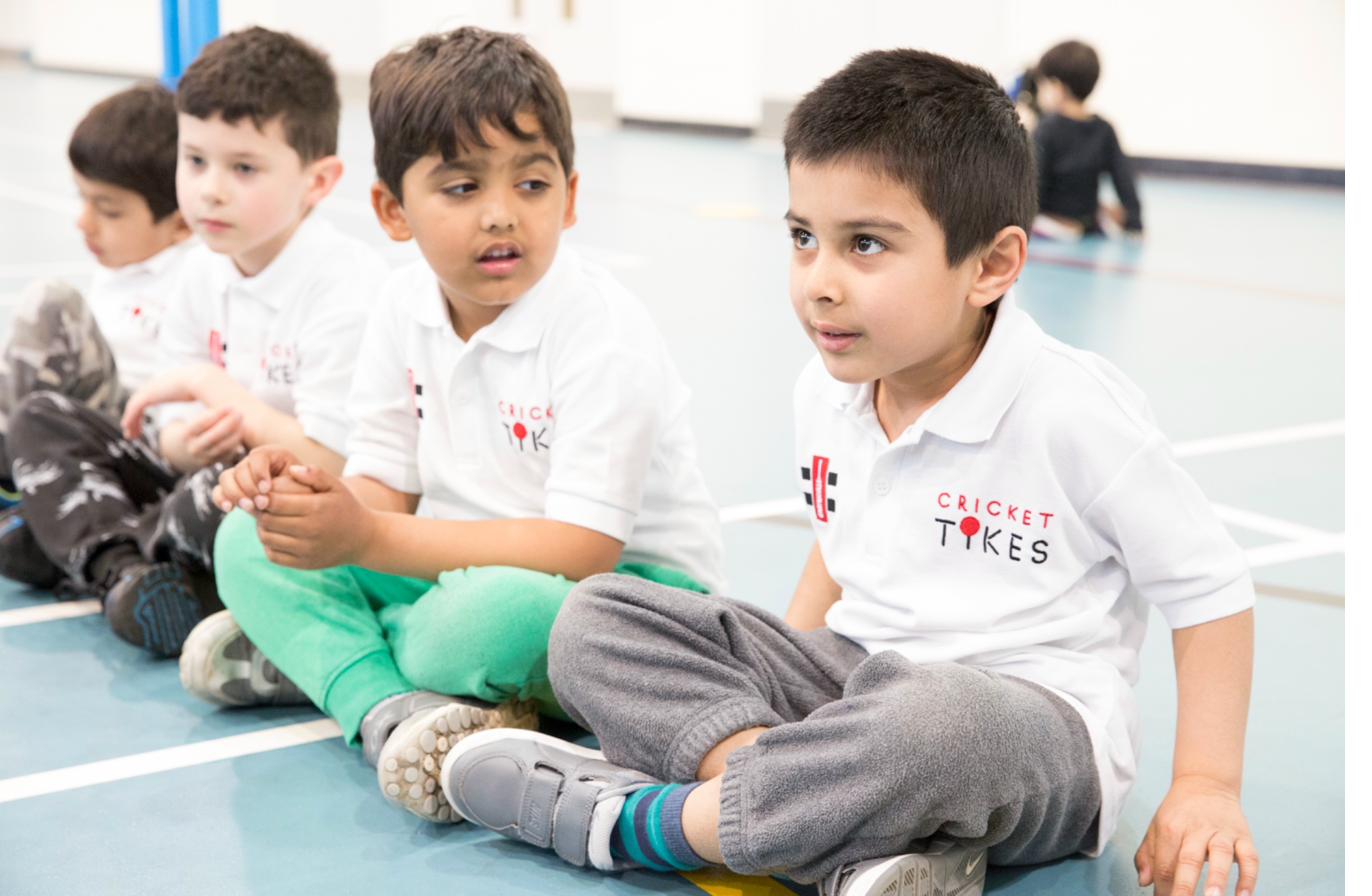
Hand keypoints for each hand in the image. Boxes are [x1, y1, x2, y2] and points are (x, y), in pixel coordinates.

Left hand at [122, 363, 225, 438]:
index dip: (152, 409)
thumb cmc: (213, 393)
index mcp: (171, 385)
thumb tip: (221, 425)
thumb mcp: (209, 404)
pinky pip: (134, 409)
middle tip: (134, 431)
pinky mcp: (149, 395)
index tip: (149, 421)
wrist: (207, 382)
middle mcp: (160, 384)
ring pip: (135, 407)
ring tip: (131, 436)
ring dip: (131, 422)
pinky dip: (130, 420)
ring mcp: (153, 388)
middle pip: (142, 401)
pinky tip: (130, 431)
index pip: (155, 396)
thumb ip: (210, 414)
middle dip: (136, 417)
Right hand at [162, 406, 244, 472]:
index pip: (202, 423)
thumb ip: (209, 416)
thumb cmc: (194, 430)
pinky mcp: (213, 463)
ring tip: (243, 422)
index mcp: (186, 434)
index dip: (217, 414)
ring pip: (222, 446)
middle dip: (229, 424)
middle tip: (240, 413)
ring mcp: (203, 458)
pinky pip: (227, 454)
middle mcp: (193, 448)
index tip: (230, 406)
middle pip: (214, 436)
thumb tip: (228, 407)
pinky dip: (235, 444)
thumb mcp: (193, 422)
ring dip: (235, 434)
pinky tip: (241, 433)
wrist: (182, 452)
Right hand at [213, 446, 302, 514]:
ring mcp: (242, 474)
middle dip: (248, 486)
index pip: (258, 456)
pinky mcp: (233, 489)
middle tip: (260, 503)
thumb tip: (285, 477)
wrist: (298, 508)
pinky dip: (221, 498)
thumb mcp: (310, 485)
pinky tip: (229, 509)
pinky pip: (219, 490)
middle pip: (240, 468)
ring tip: (248, 507)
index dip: (259, 472)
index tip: (267, 489)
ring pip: (226, 477)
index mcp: (274, 454)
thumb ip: (300, 480)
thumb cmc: (306, 494)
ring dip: (235, 493)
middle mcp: (254, 461)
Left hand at [255, 464, 375, 569]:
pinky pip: (273, 555)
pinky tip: (276, 534)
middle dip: (260, 511)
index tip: (262, 493)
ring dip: (262, 527)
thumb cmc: (346, 508)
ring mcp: (306, 550)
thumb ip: (315, 474)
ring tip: (268, 518)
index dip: (263, 496)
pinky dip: (268, 544)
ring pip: (267, 538)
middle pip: (268, 520)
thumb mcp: (336, 487)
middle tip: (262, 506)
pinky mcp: (303, 563)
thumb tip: (291, 469)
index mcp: (316, 508)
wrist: (363, 540)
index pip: (275, 502)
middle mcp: (310, 531)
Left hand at [1135, 775, 1258, 895]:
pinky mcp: (1243, 836)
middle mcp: (1196, 829)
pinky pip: (1250, 857)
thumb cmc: (1179, 813)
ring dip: (1217, 879)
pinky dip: (1249, 877)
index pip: (1164, 864)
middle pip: (1188, 859)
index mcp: (1171, 828)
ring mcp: (1222, 832)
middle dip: (1184, 886)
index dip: (1162, 888)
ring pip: (1220, 855)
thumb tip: (1144, 882)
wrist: (1206, 783)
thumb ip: (1147, 856)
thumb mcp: (1156, 827)